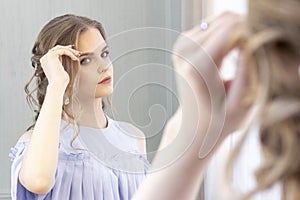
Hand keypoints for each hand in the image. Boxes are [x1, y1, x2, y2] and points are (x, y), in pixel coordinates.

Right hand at [40, 45, 79, 87]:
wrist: (58, 84)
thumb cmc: (61, 81)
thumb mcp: (60, 70)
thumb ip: (60, 63)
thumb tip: (66, 58)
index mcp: (46, 61)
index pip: (55, 52)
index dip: (64, 50)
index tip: (73, 52)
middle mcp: (45, 58)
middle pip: (57, 48)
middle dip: (68, 49)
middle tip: (77, 52)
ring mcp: (47, 56)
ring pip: (60, 48)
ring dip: (70, 50)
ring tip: (77, 55)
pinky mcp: (52, 56)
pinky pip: (63, 50)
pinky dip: (70, 53)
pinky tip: (75, 58)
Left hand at [172, 12, 248, 154]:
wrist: (193, 124)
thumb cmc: (218, 119)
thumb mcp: (240, 103)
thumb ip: (248, 72)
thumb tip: (253, 42)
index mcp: (198, 67)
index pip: (232, 29)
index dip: (253, 34)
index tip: (260, 52)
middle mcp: (185, 52)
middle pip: (226, 20)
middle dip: (246, 31)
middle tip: (254, 53)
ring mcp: (182, 46)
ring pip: (220, 19)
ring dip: (237, 31)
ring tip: (242, 54)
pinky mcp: (184, 43)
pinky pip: (212, 24)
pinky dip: (227, 32)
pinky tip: (230, 51)